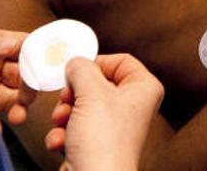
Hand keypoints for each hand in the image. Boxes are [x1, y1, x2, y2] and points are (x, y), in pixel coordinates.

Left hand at [0, 29, 29, 124]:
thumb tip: (10, 43)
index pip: (22, 44)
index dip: (38, 52)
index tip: (47, 64)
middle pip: (25, 72)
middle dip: (32, 83)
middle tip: (30, 95)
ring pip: (17, 95)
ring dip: (22, 104)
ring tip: (18, 114)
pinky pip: (1, 116)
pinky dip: (5, 122)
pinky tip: (1, 125)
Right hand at [45, 55, 163, 170]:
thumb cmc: (104, 141)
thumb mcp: (91, 91)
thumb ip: (82, 67)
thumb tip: (76, 62)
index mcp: (144, 88)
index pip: (121, 60)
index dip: (96, 64)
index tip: (78, 72)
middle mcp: (133, 106)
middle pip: (96, 84)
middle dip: (74, 93)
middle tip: (67, 99)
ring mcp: (115, 127)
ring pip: (82, 105)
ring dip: (64, 114)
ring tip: (62, 122)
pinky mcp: (98, 144)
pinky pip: (76, 128)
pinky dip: (64, 134)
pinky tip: (62, 142)